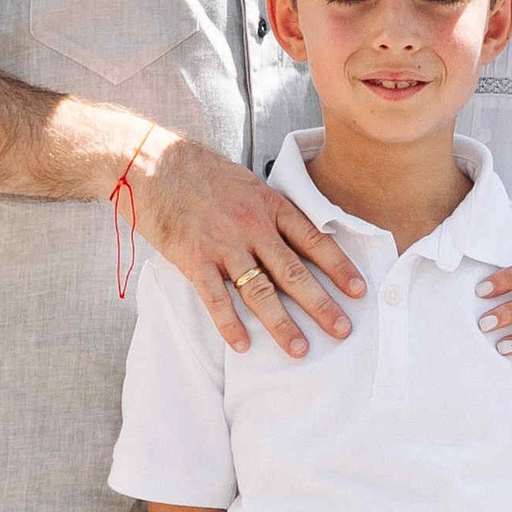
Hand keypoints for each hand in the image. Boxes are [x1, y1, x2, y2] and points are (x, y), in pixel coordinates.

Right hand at [137, 136, 363, 355]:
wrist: (151, 161)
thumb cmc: (200, 172)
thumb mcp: (247, 183)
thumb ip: (269, 211)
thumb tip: (296, 235)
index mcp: (269, 206)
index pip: (314, 240)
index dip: (339, 267)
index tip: (359, 291)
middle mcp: (252, 226)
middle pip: (293, 272)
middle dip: (321, 304)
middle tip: (343, 330)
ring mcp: (223, 244)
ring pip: (259, 291)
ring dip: (281, 323)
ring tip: (299, 349)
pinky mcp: (193, 258)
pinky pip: (215, 297)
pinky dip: (229, 323)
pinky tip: (242, 345)